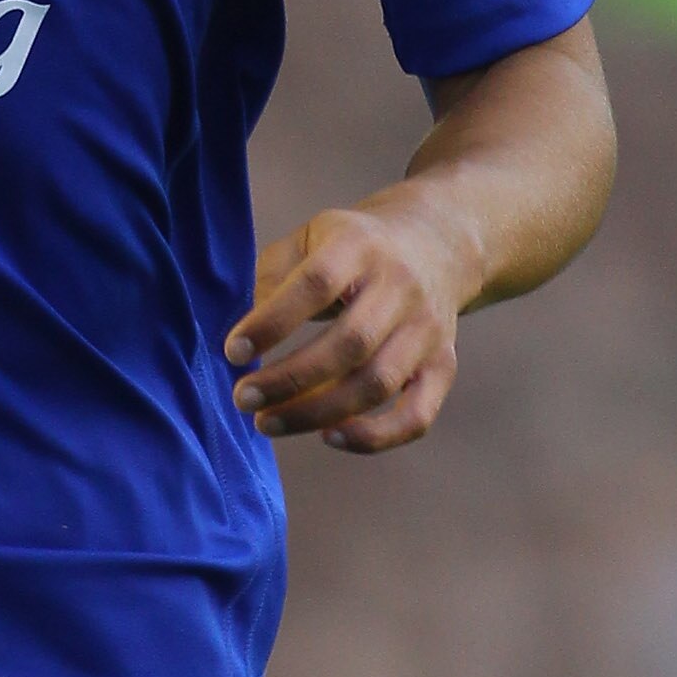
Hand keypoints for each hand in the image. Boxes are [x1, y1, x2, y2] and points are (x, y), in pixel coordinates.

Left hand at [224, 186, 475, 452]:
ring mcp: (427, 329)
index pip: (317, 283)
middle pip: (350, 343)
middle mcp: (401, 286)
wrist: (436, 244)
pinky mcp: (442, 366)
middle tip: (243, 398)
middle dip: (289, 379)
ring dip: (316, 413)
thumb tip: (245, 340)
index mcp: (360, 246)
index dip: (273, 321)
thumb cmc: (351, 250)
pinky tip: (328, 437)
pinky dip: (373, 438)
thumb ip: (272, 276)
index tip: (233, 352)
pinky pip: (416, 416)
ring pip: (376, 384)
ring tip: (266, 422)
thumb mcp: (310, 238)